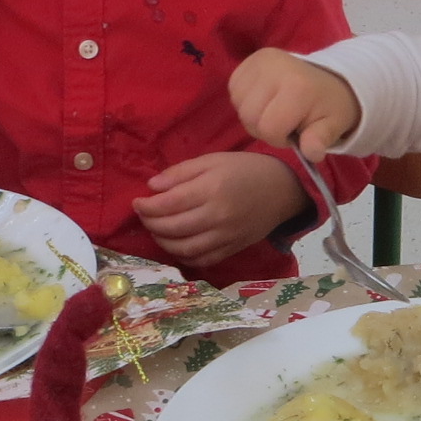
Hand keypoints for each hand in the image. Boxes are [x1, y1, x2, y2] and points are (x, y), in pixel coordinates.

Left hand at [134, 150, 305, 268]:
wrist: (283, 190)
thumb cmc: (246, 169)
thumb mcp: (212, 160)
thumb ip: (181, 172)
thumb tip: (152, 187)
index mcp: (211, 189)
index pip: (168, 204)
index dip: (146, 206)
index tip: (136, 202)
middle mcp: (217, 216)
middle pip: (172, 227)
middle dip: (151, 223)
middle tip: (144, 215)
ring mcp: (225, 236)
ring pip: (184, 248)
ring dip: (163, 242)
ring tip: (156, 230)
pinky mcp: (232, 248)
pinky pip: (202, 260)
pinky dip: (183, 257)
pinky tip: (176, 246)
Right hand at [228, 48, 360, 159]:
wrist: (328, 78)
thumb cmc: (328, 107)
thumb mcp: (332, 127)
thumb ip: (320, 140)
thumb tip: (313, 153)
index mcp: (297, 86)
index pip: (269, 128)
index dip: (279, 138)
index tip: (293, 132)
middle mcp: (275, 68)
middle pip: (249, 117)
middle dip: (264, 128)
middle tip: (283, 122)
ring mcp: (259, 60)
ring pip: (238, 104)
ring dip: (253, 115)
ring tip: (273, 111)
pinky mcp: (249, 59)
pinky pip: (233, 90)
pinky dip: (245, 100)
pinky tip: (263, 99)